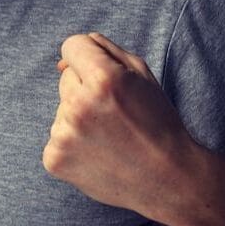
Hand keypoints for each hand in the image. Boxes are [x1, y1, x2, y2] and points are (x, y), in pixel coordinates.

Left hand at [42, 33, 201, 219]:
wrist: (169, 180)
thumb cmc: (158, 123)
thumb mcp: (142, 75)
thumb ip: (104, 50)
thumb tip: (64, 57)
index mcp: (103, 79)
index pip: (72, 45)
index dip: (88, 57)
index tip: (102, 74)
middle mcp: (79, 105)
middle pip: (65, 78)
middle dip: (85, 89)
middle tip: (114, 113)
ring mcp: (63, 134)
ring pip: (61, 109)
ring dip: (79, 118)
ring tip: (109, 136)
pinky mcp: (55, 158)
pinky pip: (56, 137)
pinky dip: (72, 144)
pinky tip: (98, 154)